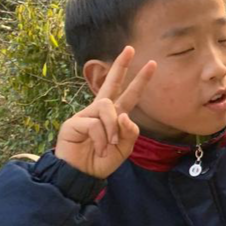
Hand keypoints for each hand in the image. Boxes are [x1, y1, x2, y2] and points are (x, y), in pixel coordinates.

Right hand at [55, 46, 155, 179]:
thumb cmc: (102, 161)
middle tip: (130, 49)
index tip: (151, 63)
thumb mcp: (125, 147)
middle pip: (111, 83)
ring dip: (112, 128)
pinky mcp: (74, 123)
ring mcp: (86, 115)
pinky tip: (98, 148)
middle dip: (121, 66)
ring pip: (107, 107)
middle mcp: (100, 111)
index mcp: (114, 116)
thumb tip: (125, 115)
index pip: (129, 94)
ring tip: (110, 144)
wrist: (82, 176)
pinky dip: (102, 138)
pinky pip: (95, 123)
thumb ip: (130, 131)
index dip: (140, 80)